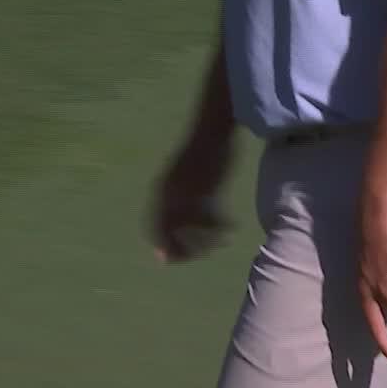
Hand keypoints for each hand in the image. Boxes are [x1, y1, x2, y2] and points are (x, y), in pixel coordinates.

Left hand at [151, 133, 232, 263]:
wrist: (211, 127)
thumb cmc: (198, 152)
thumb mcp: (180, 175)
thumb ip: (173, 196)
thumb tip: (174, 220)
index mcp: (162, 189)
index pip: (155, 225)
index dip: (161, 243)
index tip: (165, 260)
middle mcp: (173, 192)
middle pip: (172, 232)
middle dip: (180, 249)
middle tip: (190, 259)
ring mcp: (192, 190)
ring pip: (195, 228)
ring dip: (206, 240)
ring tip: (218, 245)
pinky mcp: (211, 187)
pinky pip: (214, 216)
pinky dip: (222, 226)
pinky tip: (231, 228)